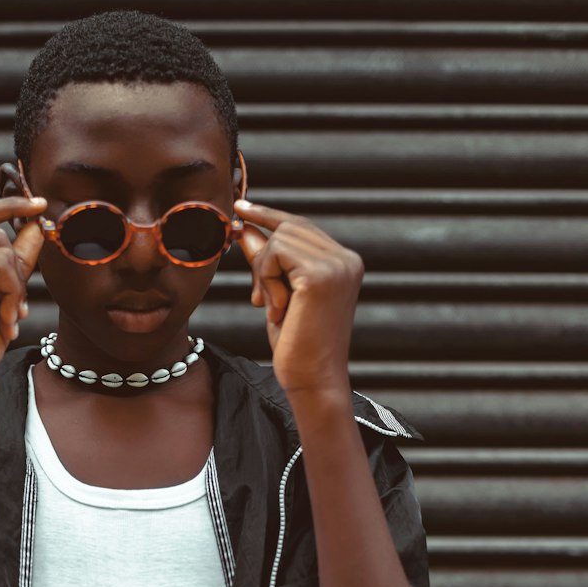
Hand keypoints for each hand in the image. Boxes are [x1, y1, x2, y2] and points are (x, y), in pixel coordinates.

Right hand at [0, 195, 47, 402]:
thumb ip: (16, 261)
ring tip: (10, 316)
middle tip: (18, 302)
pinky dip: (12, 293)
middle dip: (17, 261)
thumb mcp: (4, 296)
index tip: (39, 204)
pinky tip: (6, 321)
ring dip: (16, 283)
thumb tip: (37, 224)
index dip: (7, 205)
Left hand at [235, 199, 363, 398]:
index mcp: (344, 262)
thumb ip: (266, 262)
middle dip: (262, 259)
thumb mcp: (277, 295)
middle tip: (258, 298)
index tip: (240, 206)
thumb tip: (244, 226)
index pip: (301, 226)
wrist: (312, 379)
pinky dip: (266, 281)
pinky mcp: (321, 274)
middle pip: (288, 227)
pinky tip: (277, 309)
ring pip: (278, 238)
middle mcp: (346, 258)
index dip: (268, 215)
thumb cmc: (296, 345)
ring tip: (271, 307)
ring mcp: (338, 264)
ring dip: (263, 274)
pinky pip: (276, 253)